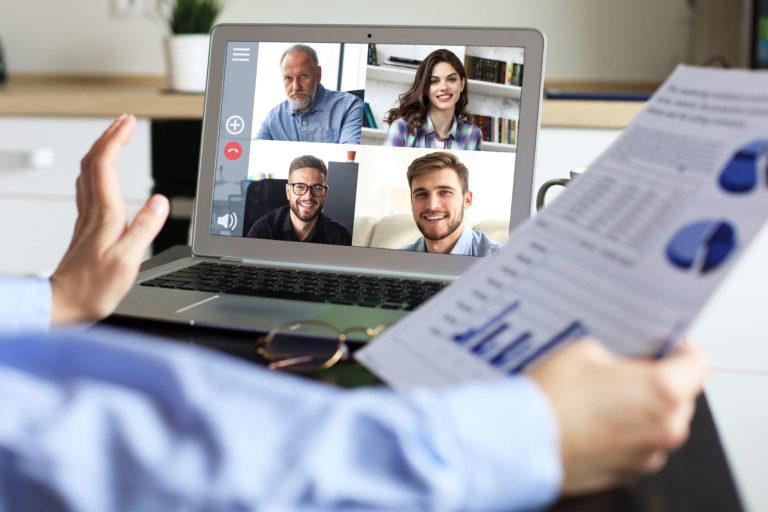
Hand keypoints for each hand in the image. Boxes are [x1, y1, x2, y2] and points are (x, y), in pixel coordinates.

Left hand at [50, 114, 168, 324]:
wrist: (64, 305)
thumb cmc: (93, 288)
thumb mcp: (128, 261)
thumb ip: (145, 228)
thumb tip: (160, 200)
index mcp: (104, 215)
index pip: (106, 165)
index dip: (117, 139)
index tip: (130, 122)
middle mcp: (92, 212)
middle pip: (93, 162)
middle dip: (109, 136)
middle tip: (125, 121)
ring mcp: (86, 219)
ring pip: (88, 173)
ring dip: (101, 150)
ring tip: (116, 138)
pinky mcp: (86, 229)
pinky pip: (88, 188)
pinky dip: (97, 171)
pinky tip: (103, 174)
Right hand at [527, 338, 708, 494]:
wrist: (520, 441)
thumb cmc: (551, 398)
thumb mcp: (585, 349)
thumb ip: (619, 352)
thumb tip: (628, 358)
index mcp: (664, 391)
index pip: (698, 361)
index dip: (677, 348)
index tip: (661, 345)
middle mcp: (666, 428)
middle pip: (681, 394)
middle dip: (656, 379)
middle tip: (622, 368)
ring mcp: (648, 454)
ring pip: (660, 421)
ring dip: (641, 408)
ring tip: (600, 396)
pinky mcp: (628, 472)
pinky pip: (638, 443)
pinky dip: (624, 431)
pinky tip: (592, 419)